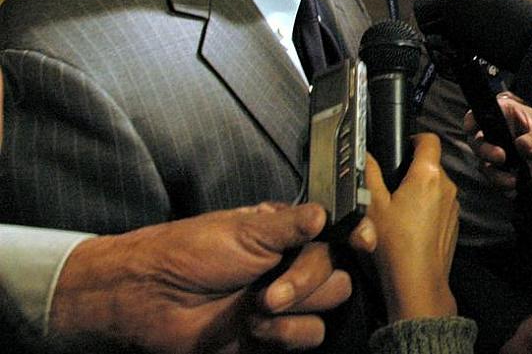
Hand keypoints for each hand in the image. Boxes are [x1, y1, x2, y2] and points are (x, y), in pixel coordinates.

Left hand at [50, 202, 351, 352]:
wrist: (152, 299)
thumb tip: (328, 213)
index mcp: (288, 232)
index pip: (338, 230)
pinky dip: (286, 333)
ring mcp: (287, 301)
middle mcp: (292, 264)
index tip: (361, 240)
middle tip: (273, 286)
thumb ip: (293, 223)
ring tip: (258, 307)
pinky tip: (256, 328)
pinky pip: (310, 335)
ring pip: (330, 303)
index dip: (355, 233)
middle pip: (338, 270)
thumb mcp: (244, 229)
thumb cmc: (191, 252)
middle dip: (309, 279)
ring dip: (297, 307)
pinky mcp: (276, 335)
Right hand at [363, 135, 458, 320]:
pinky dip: (425, 211)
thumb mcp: (370, 204)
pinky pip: (438, 207)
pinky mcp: (452, 225)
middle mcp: (447, 187)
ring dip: (417, 192)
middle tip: (387, 185)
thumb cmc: (395, 246)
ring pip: (434, 187)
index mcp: (428, 175)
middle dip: (410, 170)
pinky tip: (406, 228)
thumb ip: (367, 172)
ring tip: (394, 211)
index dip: (413, 139)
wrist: (416, 283)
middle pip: (430, 164)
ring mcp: (452, 207)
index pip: (429, 139)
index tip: (400, 147)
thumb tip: (364, 153)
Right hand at [463, 94, 531, 192]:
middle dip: (484, 150)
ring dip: (495, 174)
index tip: (474, 128)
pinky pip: (495, 182)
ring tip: (513, 179)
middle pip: (477, 140)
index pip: (483, 113)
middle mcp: (501, 135)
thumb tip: (522, 146)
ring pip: (484, 164)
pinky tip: (518, 185)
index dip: (473, 119)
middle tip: (500, 157)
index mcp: (510, 116)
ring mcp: (502, 156)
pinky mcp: (505, 174)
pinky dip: (504, 186)